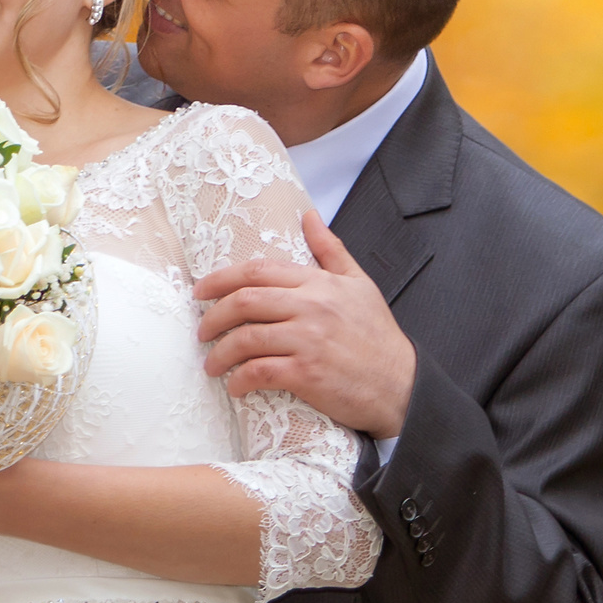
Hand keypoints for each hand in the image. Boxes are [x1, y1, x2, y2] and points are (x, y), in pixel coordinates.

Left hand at [192, 212, 414, 439]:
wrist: (402, 385)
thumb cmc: (377, 337)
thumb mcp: (359, 284)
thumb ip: (330, 250)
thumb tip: (309, 216)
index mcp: (319, 283)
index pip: (258, 271)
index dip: (221, 279)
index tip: (200, 292)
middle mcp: (311, 307)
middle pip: (244, 301)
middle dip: (213, 316)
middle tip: (201, 331)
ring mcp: (309, 340)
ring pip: (246, 338)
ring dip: (220, 353)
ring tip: (212, 364)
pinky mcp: (308, 373)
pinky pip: (259, 371)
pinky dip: (240, 379)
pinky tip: (235, 386)